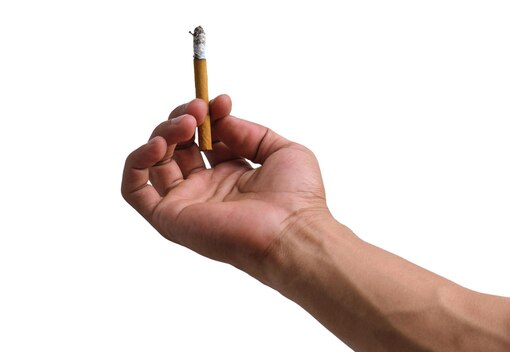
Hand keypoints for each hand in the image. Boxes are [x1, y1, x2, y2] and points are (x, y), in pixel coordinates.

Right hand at [121, 95, 328, 273]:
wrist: (292, 232)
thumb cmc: (298, 199)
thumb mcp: (282, 150)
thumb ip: (249, 132)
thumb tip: (220, 119)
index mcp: (232, 175)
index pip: (205, 139)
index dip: (209, 115)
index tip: (221, 101)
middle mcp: (207, 189)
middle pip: (177, 146)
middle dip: (184, 118)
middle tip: (199, 108)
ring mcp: (187, 203)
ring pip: (155, 162)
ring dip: (163, 132)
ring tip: (186, 123)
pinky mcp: (169, 218)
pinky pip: (134, 191)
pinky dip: (137, 162)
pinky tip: (159, 145)